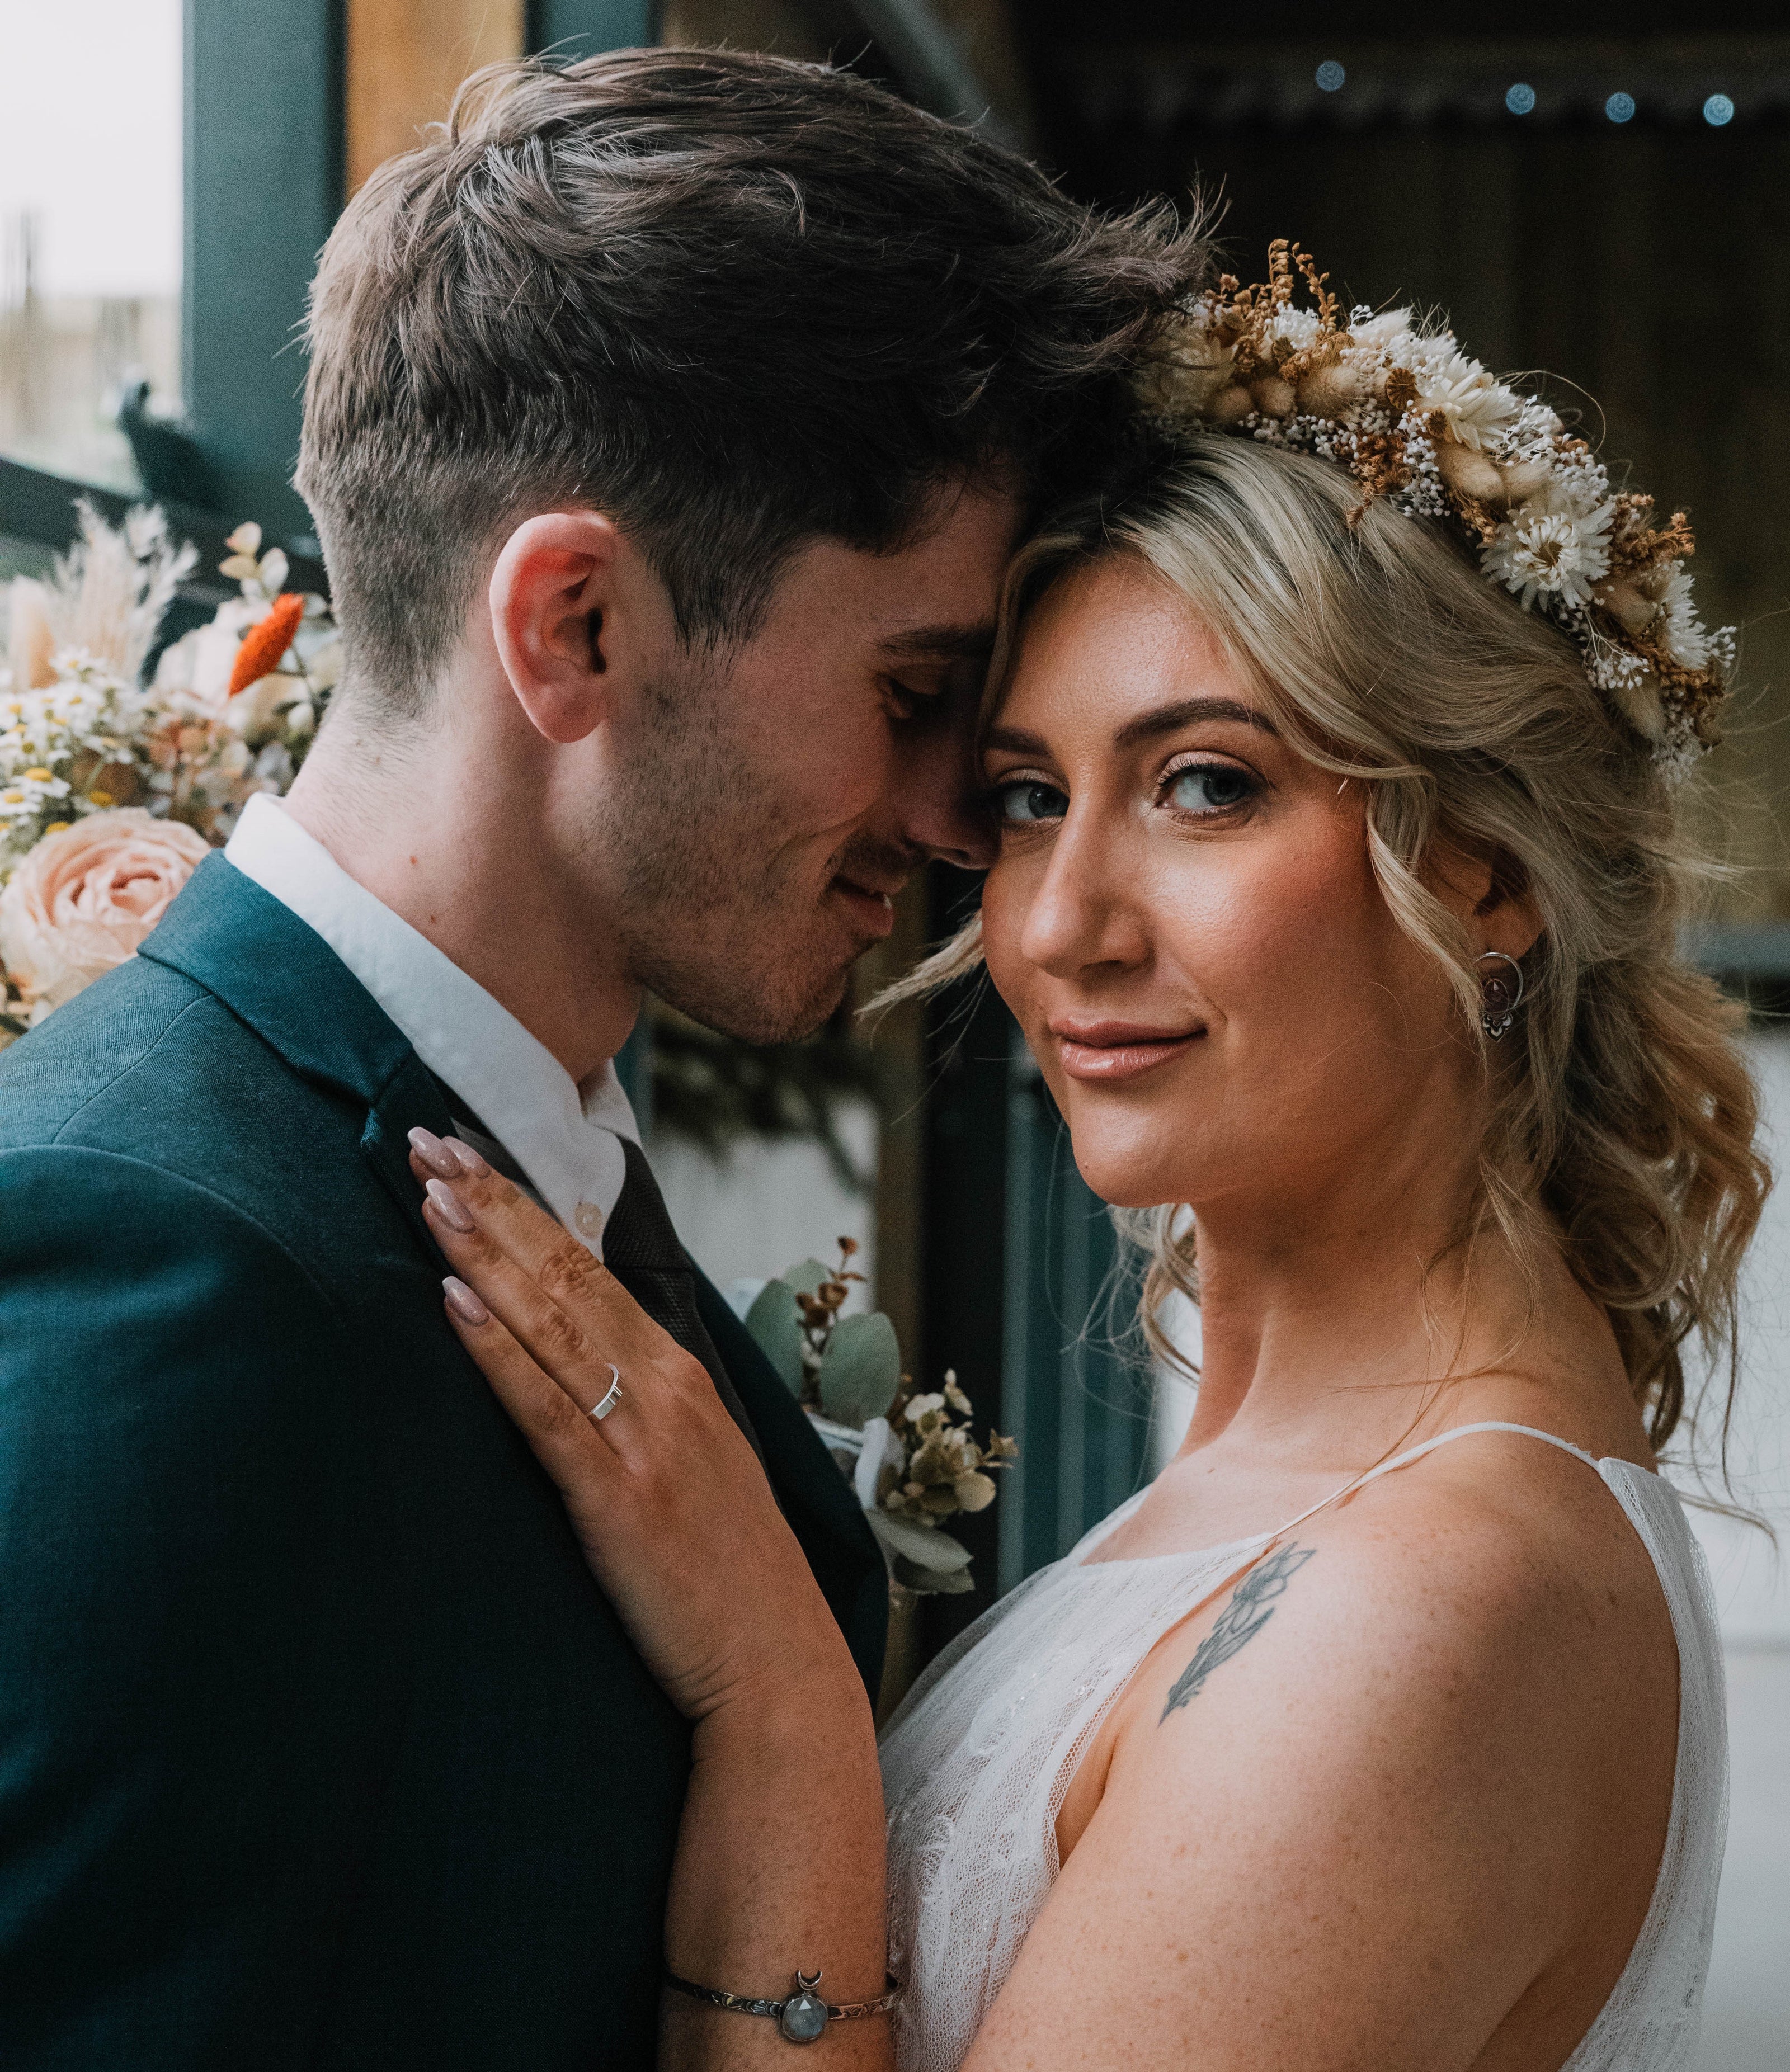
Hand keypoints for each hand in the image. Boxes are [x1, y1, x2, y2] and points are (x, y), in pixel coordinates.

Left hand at [408, 1131, 857, 1723]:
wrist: (777, 1664)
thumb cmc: (728, 1573)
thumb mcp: (695, 1464)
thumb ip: (641, 1405)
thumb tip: (575, 1359)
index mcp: (681, 1376)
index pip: (591, 1267)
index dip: (525, 1207)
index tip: (468, 1156)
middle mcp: (666, 1388)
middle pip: (566, 1274)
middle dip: (493, 1202)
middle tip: (430, 1138)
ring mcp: (644, 1438)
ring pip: (552, 1324)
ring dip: (485, 1253)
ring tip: (432, 1194)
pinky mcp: (617, 1498)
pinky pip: (545, 1410)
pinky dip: (498, 1352)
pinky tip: (456, 1304)